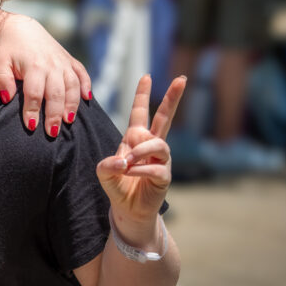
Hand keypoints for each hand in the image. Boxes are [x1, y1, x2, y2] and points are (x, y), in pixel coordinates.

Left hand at [0, 14, 91, 136]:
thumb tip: (7, 99)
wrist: (21, 27)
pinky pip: (82, 73)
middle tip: (53, 132)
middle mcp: (52, 65)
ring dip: (72, 104)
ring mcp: (63, 62)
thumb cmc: (8, 48)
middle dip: (55, 114)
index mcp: (34, 66)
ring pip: (72, 86)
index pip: (34, 94)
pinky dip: (87, 85)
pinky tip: (87, 98)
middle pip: (56, 94)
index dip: (32, 111)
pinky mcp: (70, 60)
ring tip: (68, 121)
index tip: (31, 127)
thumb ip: (2, 81)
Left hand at [96, 74, 185, 229]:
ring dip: (140, 151)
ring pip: (157, 145)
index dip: (143, 95)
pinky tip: (130, 173)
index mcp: (135, 138)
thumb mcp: (103, 172)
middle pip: (165, 117)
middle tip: (181, 79)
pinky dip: (140, 170)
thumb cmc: (118, 186)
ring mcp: (161, 159)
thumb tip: (123, 161)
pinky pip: (155, 167)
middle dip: (173, 97)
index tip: (146, 76)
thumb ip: (106, 165)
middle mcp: (151, 145)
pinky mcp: (165, 176)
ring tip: (127, 162)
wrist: (128, 209)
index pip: (140, 112)